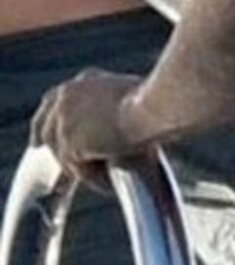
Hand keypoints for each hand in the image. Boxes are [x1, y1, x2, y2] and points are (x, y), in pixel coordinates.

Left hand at [30, 72, 148, 187]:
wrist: (155, 108)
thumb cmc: (159, 106)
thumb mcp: (134, 103)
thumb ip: (119, 114)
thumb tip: (125, 136)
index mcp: (86, 81)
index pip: (57, 101)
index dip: (53, 120)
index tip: (50, 136)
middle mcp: (69, 95)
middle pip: (45, 124)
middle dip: (47, 145)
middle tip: (60, 165)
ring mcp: (65, 117)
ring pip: (63, 153)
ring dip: (84, 169)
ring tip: (108, 180)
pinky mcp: (68, 140)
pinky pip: (77, 170)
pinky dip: (94, 180)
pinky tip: (111, 183)